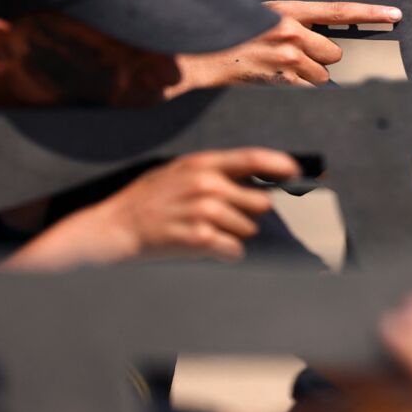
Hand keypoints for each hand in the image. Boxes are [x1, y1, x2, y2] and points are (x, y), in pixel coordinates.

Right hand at [86, 148, 299, 260]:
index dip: (282, 166)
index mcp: (203, 164)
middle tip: (226, 218)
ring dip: (234, 235)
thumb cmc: (148, 200)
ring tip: (204, 231)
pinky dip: (225, 253)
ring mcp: (204, 211)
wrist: (114, 227)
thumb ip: (214, 171)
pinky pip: (234, 250)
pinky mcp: (200, 239)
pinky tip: (204, 247)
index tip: (297, 173)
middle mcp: (207, 184)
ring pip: (248, 229)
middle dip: (250, 214)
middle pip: (260, 203)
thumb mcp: (178, 171)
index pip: (254, 158)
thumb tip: (256, 178)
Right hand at [171, 1, 401, 91]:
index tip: (396, 14)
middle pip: (333, 54)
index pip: (338, 10)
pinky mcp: (280, 82)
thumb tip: (313, 39)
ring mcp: (287, 58)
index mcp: (286, 10)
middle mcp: (291, 32)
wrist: (195, 56)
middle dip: (320, 61)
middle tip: (294, 60)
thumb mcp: (257, 16)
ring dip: (307, 79)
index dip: (371, 12)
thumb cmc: (225, 35)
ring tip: (278, 73)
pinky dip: (296, 92)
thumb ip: (288, 23)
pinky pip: (306, 92)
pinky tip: (274, 84)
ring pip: (321, 77)